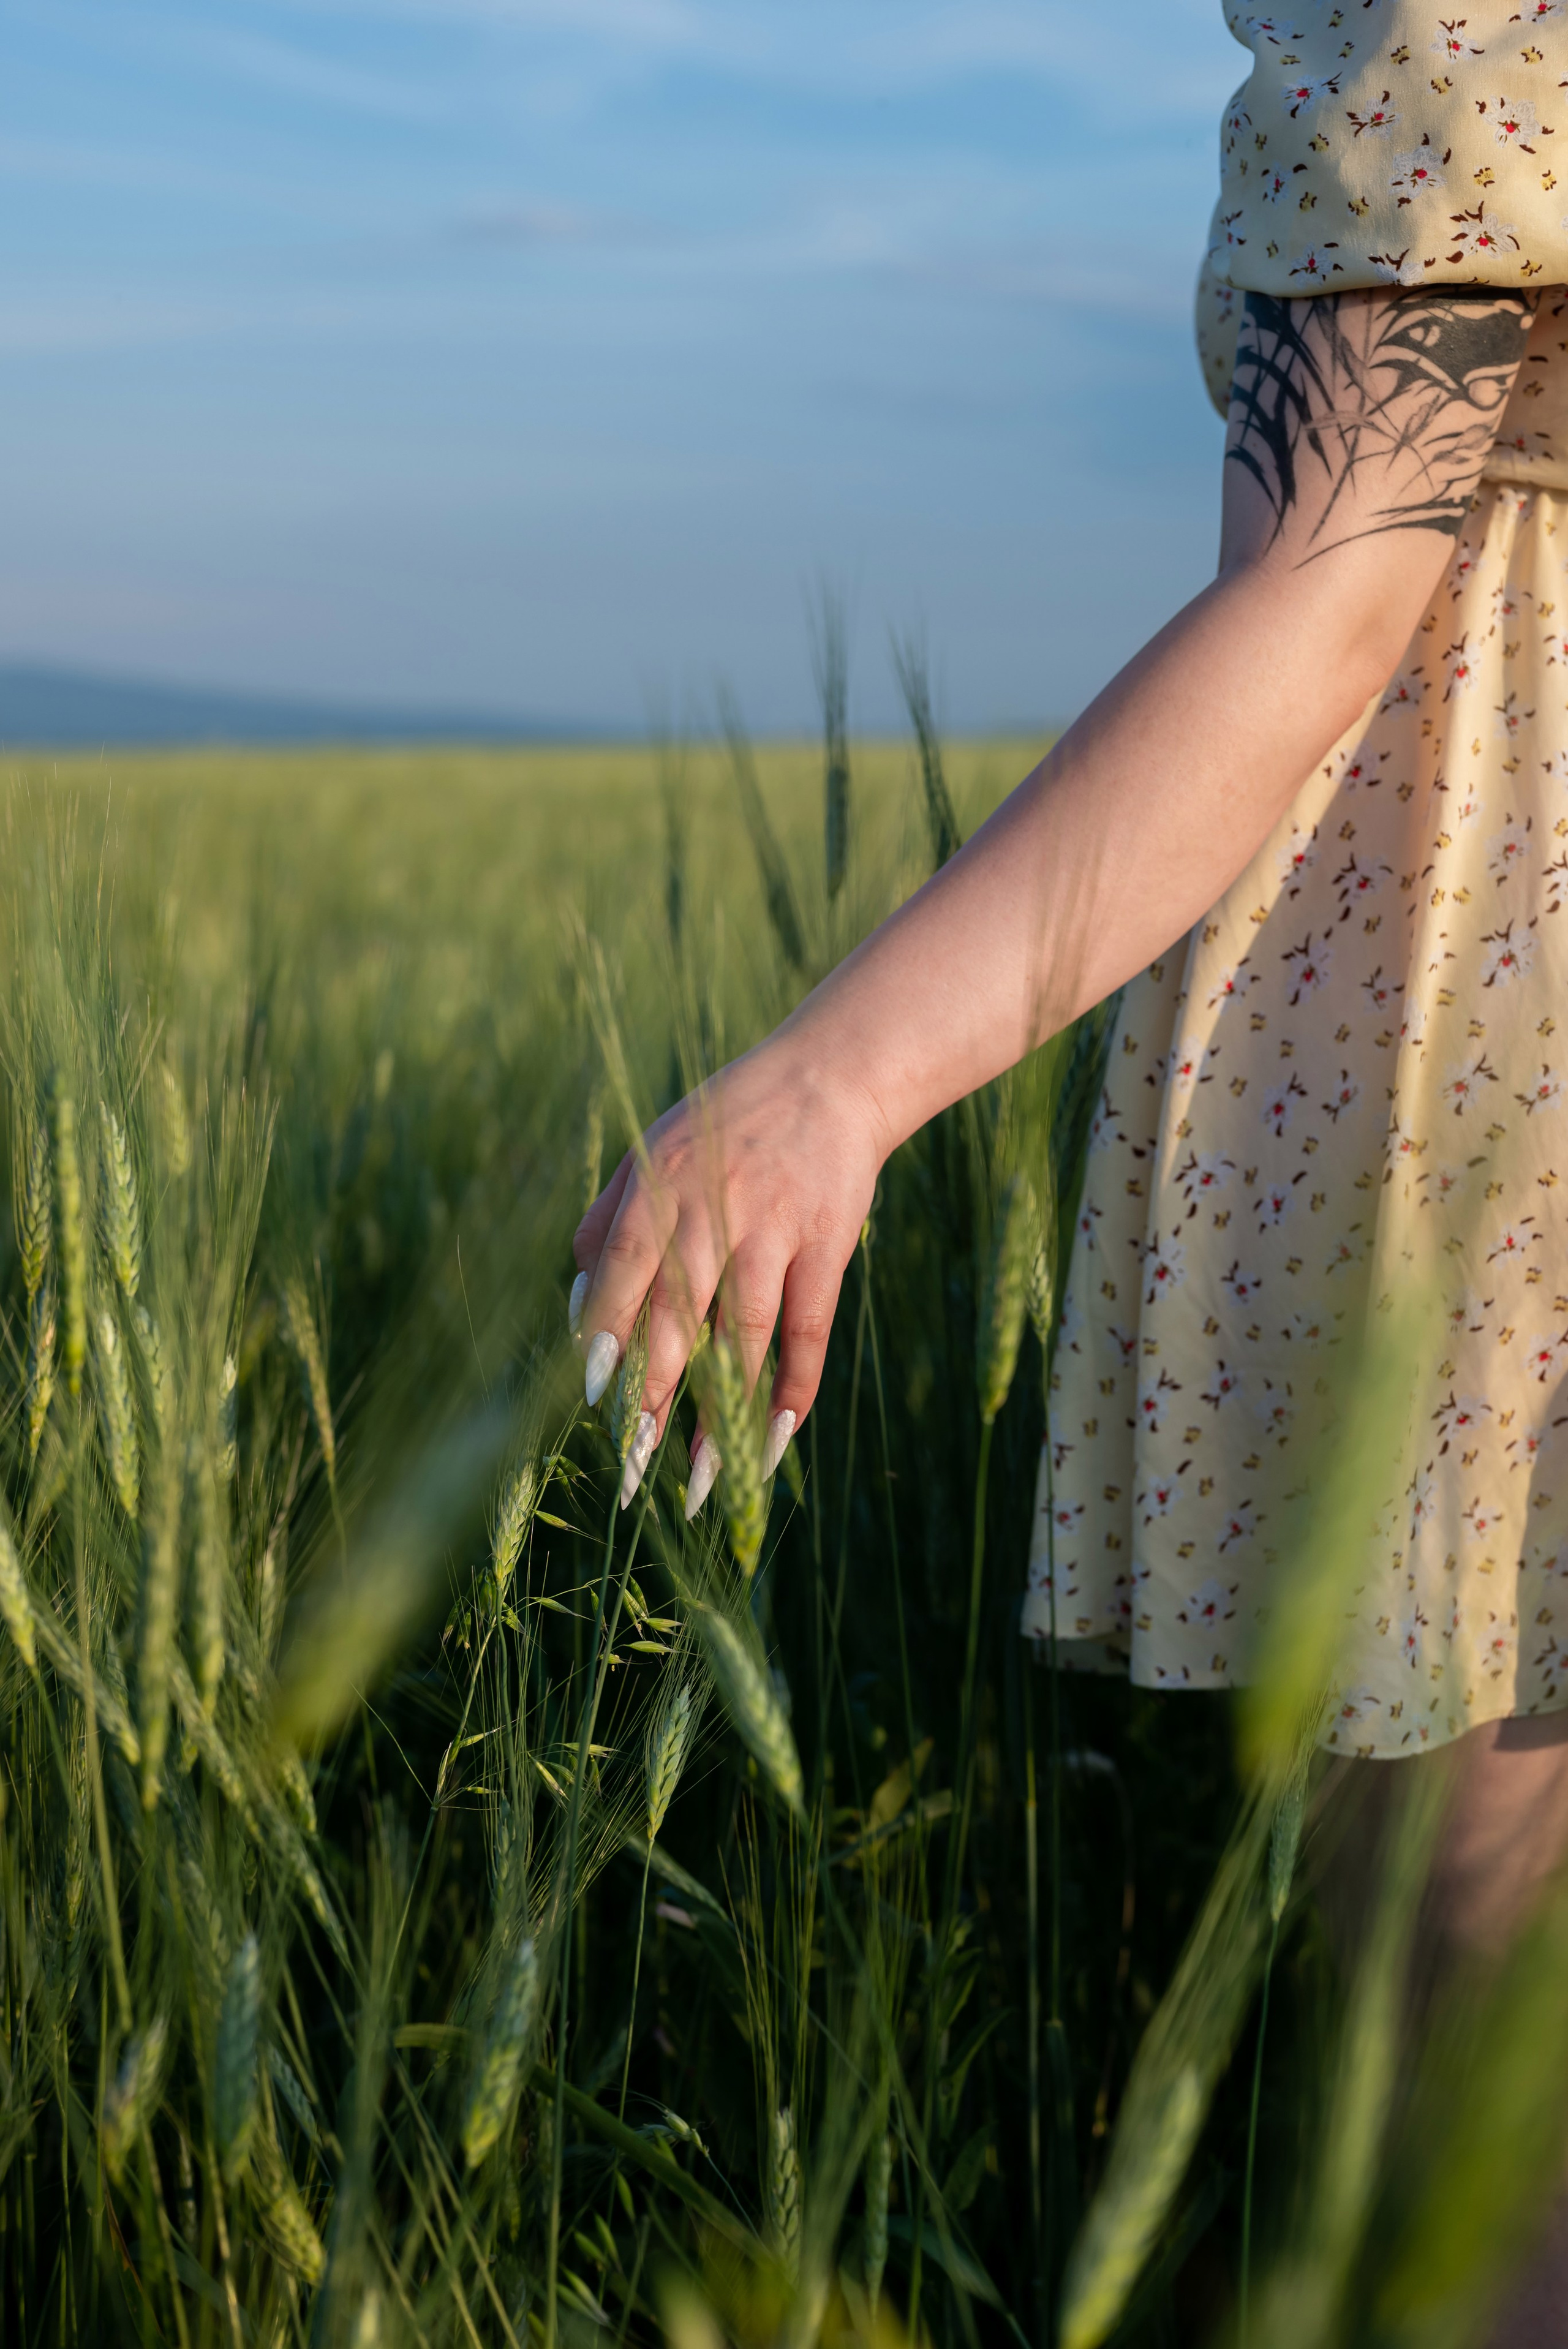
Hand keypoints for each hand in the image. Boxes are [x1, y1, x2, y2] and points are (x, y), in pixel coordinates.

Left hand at [570, 1025, 884, 1489]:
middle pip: (678, 1315)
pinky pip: (809, 1329)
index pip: (624, 1270)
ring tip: (702, 1482)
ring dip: (723, 1415)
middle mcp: (715, 1207)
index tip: (595, 1396)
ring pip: (745, 1336)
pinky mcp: (827, 1245)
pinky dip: (794, 1386)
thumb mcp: (651, 1149)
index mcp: (660, 1183)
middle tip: (630, 1469)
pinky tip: (775, 1437)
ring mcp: (776, 1229)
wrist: (830, 1077)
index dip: (609, 1334)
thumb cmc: (723, 1124)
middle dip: (653, 1396)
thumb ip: (607, 1221)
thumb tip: (579, 1309)